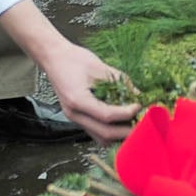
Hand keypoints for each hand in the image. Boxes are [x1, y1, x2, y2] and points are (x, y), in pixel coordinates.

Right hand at [0, 0, 140, 140]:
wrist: (54, 58)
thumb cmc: (74, 59)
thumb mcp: (100, 67)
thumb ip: (120, 81)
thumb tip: (138, 94)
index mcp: (78, 100)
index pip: (107, 116)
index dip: (126, 113)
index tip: (139, 106)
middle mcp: (74, 114)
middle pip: (104, 134)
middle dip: (126, 131)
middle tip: (142, 122)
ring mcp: (74, 118)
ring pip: (100, 138)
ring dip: (119, 135)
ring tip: (133, 124)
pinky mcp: (77, 117)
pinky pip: (96, 132)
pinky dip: (110, 131)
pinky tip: (121, 122)